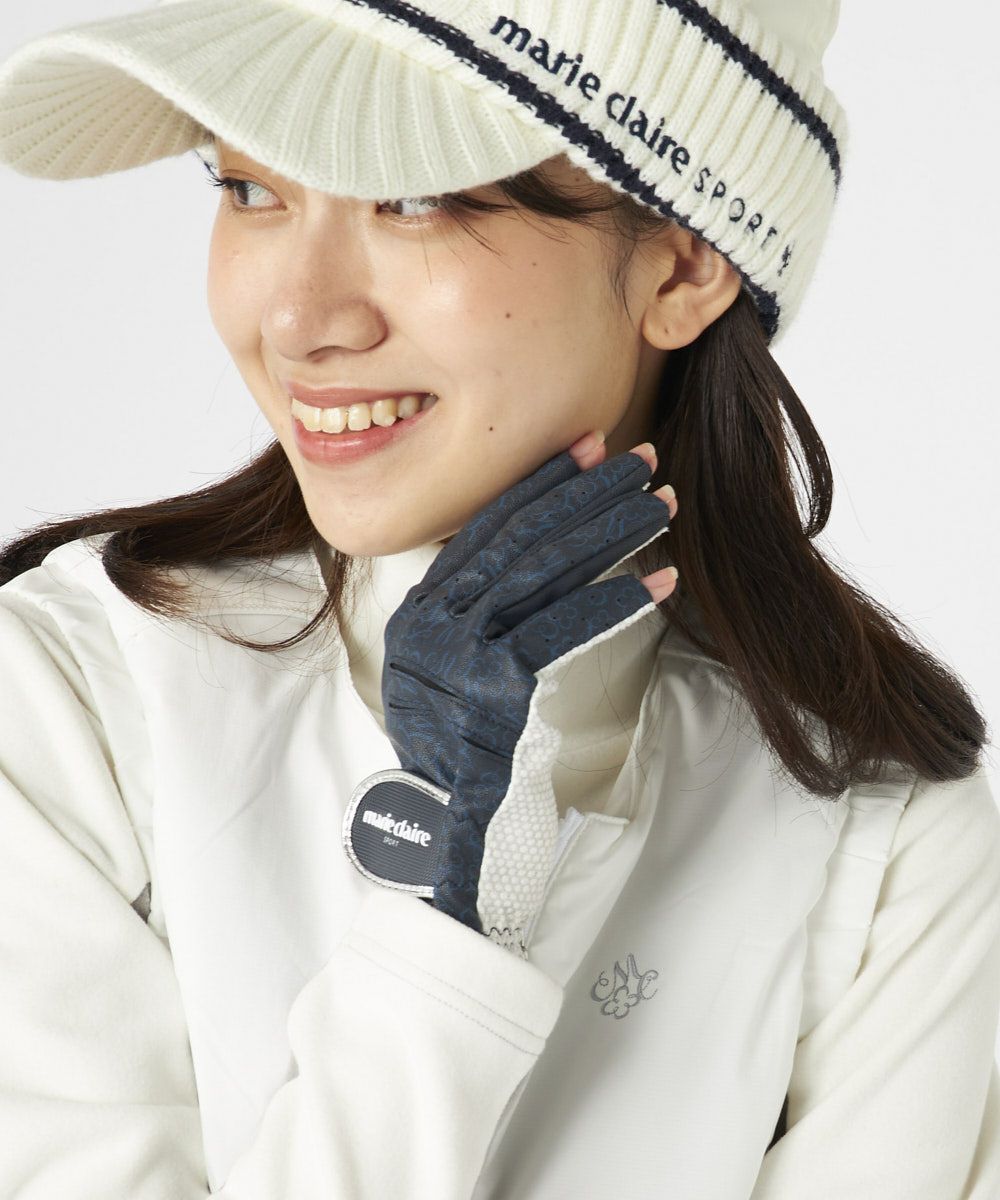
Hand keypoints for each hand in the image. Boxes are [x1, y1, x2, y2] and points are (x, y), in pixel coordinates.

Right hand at [343, 432, 677, 957]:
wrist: (451, 843)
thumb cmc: (468, 757)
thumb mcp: (455, 676)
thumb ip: (482, 618)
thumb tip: (547, 553)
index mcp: (418, 612)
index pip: (485, 528)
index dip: (542, 483)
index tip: (590, 446)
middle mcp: (428, 625)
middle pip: (518, 538)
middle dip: (584, 493)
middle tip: (641, 461)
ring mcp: (455, 656)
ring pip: (542, 572)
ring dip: (608, 533)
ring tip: (661, 506)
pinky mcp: (493, 691)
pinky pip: (561, 630)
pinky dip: (614, 601)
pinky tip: (659, 583)